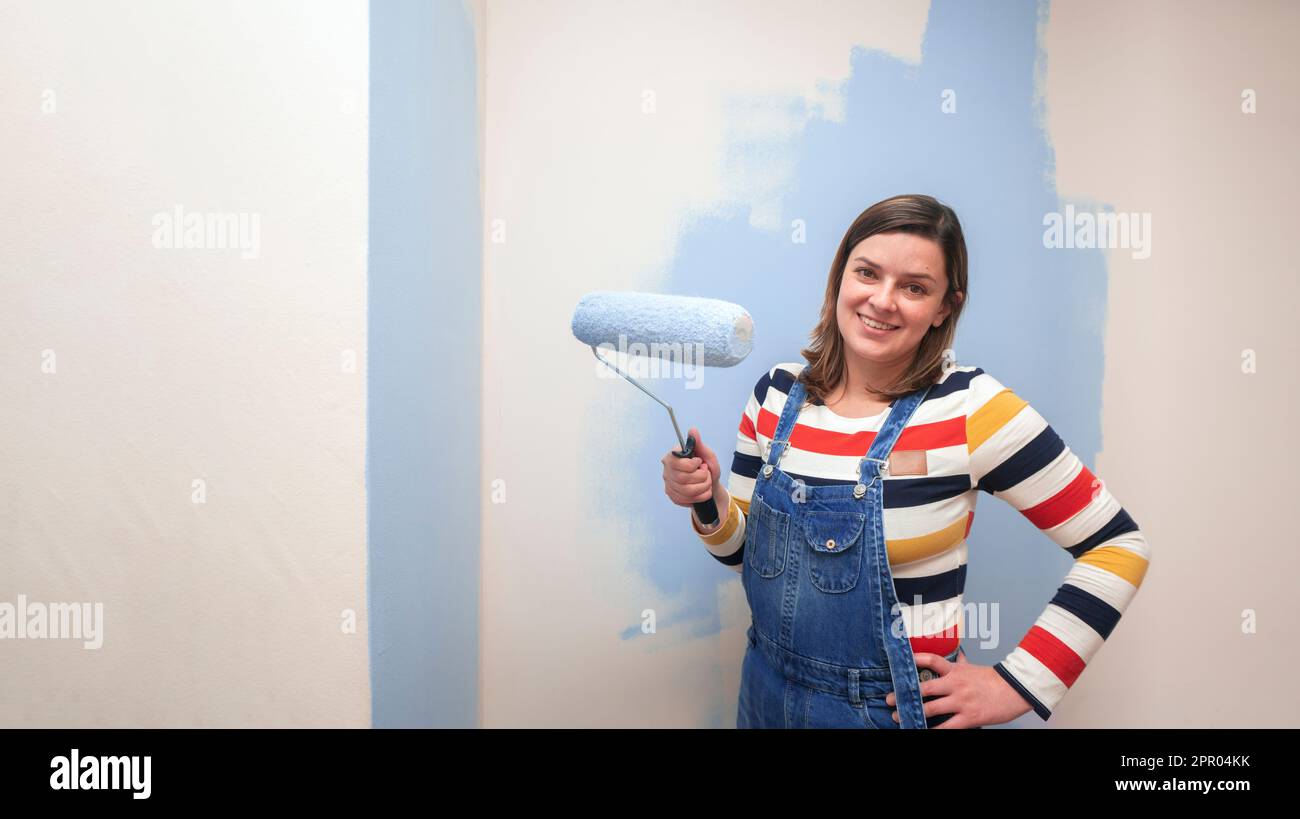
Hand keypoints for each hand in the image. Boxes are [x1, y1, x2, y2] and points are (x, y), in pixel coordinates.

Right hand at [661, 427, 725, 523]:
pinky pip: (688, 499)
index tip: (700, 462)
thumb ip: (699, 444)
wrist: (711, 486)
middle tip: (705, 472)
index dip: (692, 465)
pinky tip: (702, 491)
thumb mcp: (707, 455)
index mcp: (672, 456)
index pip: (677, 462)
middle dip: (701, 477)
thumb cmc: (708, 468)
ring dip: (704, 487)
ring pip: (687, 491)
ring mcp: (669, 485)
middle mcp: (667, 470)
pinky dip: (701, 496)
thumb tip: (692, 430)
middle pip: (683, 478)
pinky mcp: (673, 496)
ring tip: (707, 482)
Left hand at [884, 650, 1032, 728]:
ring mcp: (962, 701)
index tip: (900, 662)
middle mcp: (956, 684)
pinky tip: (922, 730)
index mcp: (956, 670)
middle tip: (889, 699)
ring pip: (931, 708)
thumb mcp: (975, 669)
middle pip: (925, 687)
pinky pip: (947, 726)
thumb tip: (958, 655)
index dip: (915, 659)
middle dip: (905, 694)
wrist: (1016, 690)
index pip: (932, 660)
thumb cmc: (994, 680)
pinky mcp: (969, 717)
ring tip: (899, 716)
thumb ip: (962, 664)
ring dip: (913, 713)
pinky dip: (933, 730)